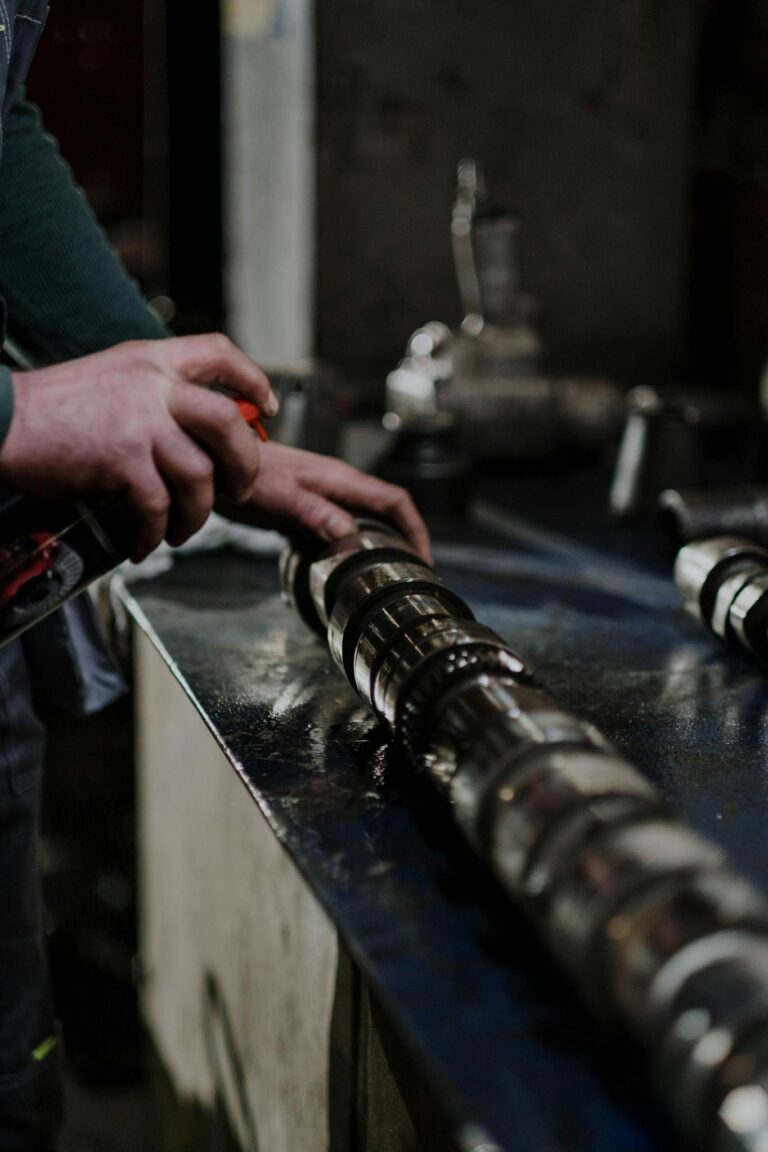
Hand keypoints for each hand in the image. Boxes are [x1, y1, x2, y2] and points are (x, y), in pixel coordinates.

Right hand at [0, 335, 278, 560]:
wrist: (1, 420)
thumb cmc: (52, 410)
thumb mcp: (113, 380)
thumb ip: (156, 395)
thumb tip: (196, 434)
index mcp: (152, 360)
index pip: (220, 352)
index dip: (252, 380)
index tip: (265, 408)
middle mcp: (153, 385)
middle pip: (228, 423)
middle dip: (244, 465)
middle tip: (237, 491)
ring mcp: (139, 422)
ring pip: (200, 475)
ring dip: (197, 514)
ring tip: (181, 531)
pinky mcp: (120, 458)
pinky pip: (157, 507)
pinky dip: (155, 533)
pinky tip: (146, 544)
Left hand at [222, 441, 431, 561]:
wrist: (212, 463)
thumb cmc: (243, 477)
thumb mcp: (280, 497)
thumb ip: (314, 512)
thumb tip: (349, 533)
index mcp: (340, 480)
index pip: (396, 500)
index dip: (416, 529)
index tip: (424, 560)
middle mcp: (338, 485)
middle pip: (387, 511)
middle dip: (406, 540)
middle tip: (411, 576)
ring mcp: (323, 494)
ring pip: (366, 519)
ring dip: (382, 544)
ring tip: (387, 576)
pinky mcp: (307, 506)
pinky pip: (343, 525)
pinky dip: (354, 545)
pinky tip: (347, 567)